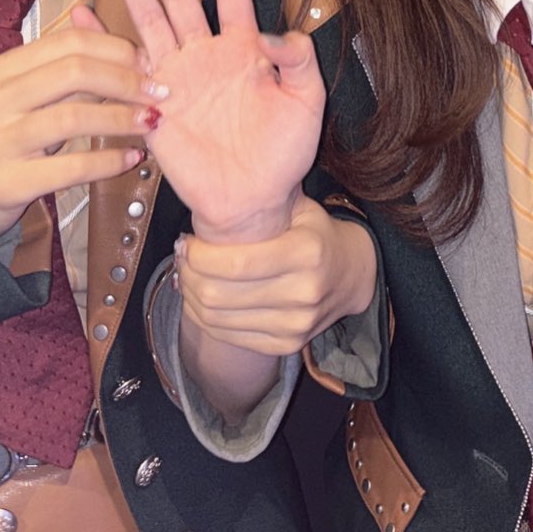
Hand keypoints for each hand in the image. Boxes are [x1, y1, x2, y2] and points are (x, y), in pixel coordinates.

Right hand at [0, 24, 151, 238]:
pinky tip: (131, 157)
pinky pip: (69, 168)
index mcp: (2, 69)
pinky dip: (108, 162)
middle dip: (125, 80)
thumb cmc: (6, 135)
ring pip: (72, 118)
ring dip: (122, 119)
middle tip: (158, 92)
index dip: (116, 49)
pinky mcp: (8, 182)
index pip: (67, 43)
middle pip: (72, 73)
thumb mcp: (25, 93)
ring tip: (151, 122)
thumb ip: (61, 61)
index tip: (149, 62)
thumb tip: (93, 15)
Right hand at [108, 0, 324, 244]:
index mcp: (244, 48)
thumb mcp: (306, 103)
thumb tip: (272, 33)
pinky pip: (124, 68)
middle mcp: (206, 54)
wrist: (253, 200)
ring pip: (151, 18)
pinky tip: (82, 15)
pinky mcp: (153, 105)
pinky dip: (102, 41)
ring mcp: (177, 76)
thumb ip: (298, 62)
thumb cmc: (283, 153)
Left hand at [175, 192, 378, 356]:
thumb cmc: (316, 233)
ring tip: (187, 275)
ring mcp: (296, 325)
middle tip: (182, 257)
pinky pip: (228, 336)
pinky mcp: (286, 344)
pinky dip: (204, 318)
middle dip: (188, 274)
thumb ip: (264, 199)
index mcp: (307, 252)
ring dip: (190, 296)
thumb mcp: (300, 207)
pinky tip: (200, 297)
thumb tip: (214, 187)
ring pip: (217, 318)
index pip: (236, 263)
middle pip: (219, 294)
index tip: (186, 241)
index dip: (199, 255)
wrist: (351, 276)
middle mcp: (304, 293)